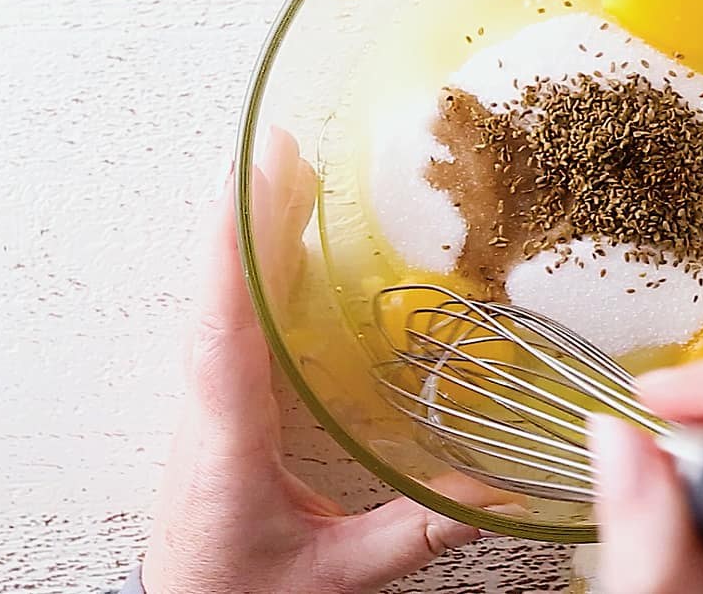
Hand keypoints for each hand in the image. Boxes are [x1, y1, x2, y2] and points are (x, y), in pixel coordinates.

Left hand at [143, 130, 495, 593]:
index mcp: (227, 440)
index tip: (249, 190)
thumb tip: (495, 497)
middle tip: (280, 151)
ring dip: (247, 233)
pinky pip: (229, 320)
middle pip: (224, 297)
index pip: (224, 335)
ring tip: (279, 172)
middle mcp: (207, 408)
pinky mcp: (217, 404)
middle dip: (250, 218)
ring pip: (222, 302)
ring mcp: (207, 402)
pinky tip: (272, 242)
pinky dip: (248, 269)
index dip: (235, 258)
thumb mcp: (338, 573)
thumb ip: (417, 532)